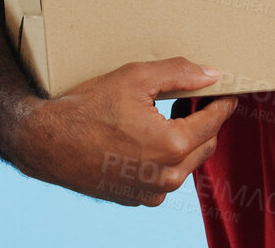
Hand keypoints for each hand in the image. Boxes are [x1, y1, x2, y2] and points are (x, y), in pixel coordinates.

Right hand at [7, 57, 237, 205]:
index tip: (228, 93)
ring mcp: (152, 192)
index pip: (213, 122)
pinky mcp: (137, 200)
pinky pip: (165, 178)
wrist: (46, 143)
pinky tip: (151, 138)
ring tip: (174, 114)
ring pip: (187, 164)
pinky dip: (167, 160)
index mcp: (172, 146)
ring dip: (188, 141)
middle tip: (199, 99)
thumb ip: (179, 74)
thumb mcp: (135, 78)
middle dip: (207, 122)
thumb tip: (212, 75)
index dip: (224, 104)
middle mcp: (167, 176)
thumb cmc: (87, 108)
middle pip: (206, 145)